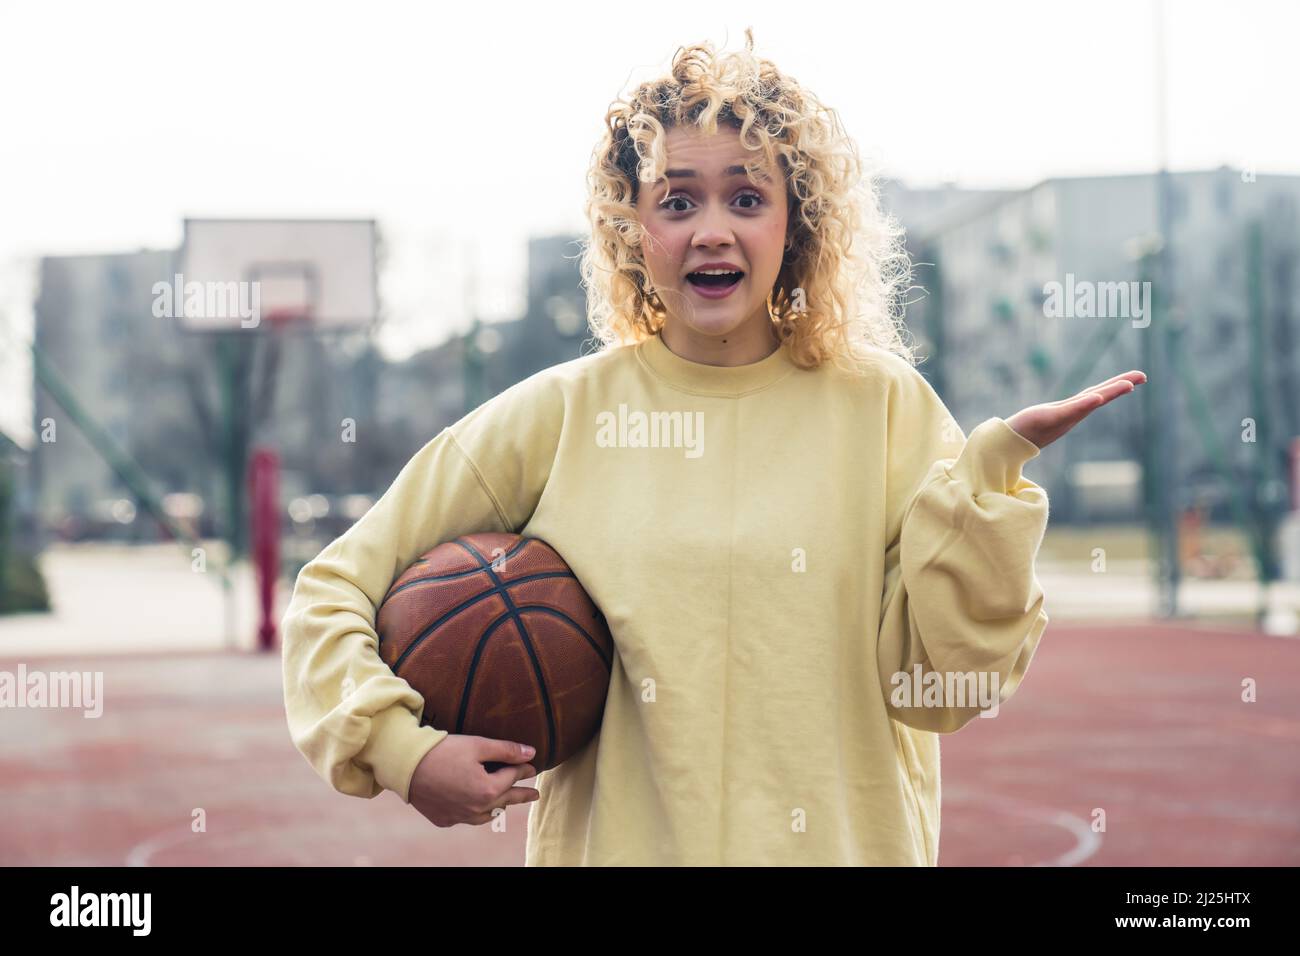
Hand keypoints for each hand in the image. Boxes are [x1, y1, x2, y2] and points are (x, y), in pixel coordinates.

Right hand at [408, 734, 539, 827]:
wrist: (406, 766)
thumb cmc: (443, 751)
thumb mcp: (478, 745)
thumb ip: (507, 750)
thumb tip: (532, 753)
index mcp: (488, 790)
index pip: (512, 777)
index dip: (524, 769)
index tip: (533, 765)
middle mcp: (477, 808)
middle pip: (506, 800)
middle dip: (522, 795)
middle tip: (535, 795)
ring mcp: (460, 816)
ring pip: (487, 814)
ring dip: (500, 807)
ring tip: (508, 803)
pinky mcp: (444, 819)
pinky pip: (467, 818)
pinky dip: (476, 812)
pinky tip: (477, 808)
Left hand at [1005, 370, 1146, 449]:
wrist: (1009, 440)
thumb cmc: (1028, 428)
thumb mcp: (1049, 415)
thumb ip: (1061, 412)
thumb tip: (1072, 407)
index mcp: (1073, 410)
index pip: (1099, 394)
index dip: (1118, 386)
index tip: (1138, 378)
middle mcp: (1072, 413)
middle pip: (1100, 396)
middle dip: (1120, 386)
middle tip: (1142, 376)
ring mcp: (1062, 417)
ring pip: (1089, 403)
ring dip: (1108, 393)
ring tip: (1127, 384)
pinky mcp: (1049, 419)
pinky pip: (1069, 411)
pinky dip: (1083, 405)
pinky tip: (1096, 398)